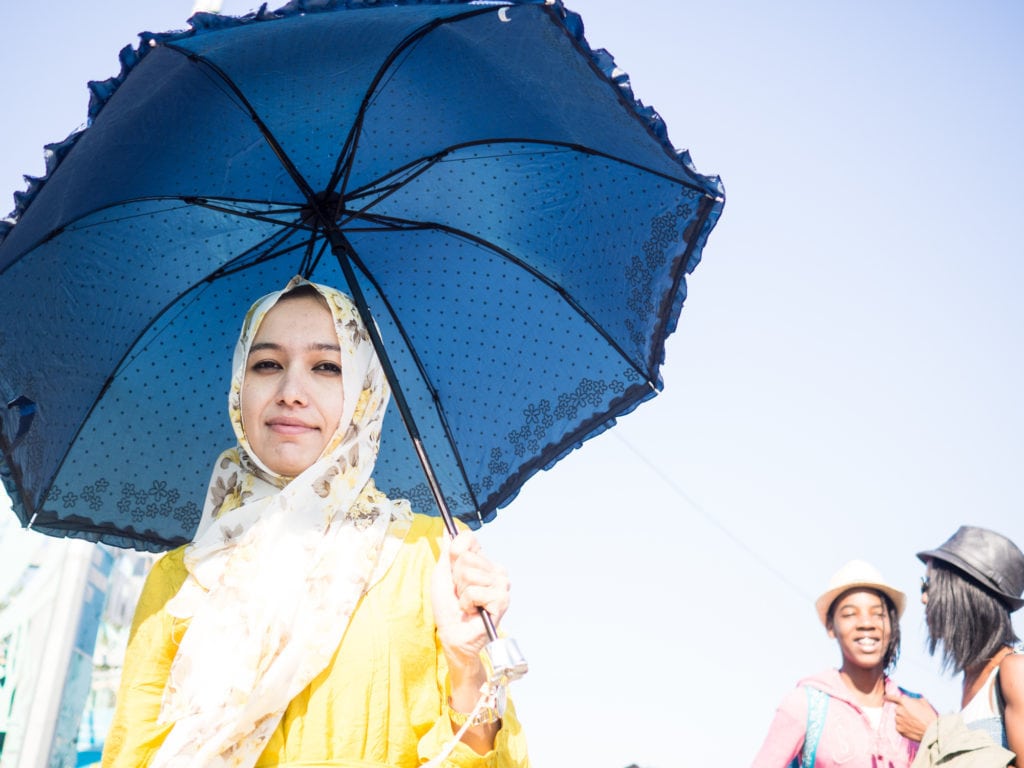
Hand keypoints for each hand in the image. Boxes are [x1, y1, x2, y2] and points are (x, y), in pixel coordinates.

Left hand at [431, 530, 510, 670]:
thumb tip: (446, 529)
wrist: (453, 635)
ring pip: (470, 574)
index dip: (454, 555)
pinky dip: (467, 603)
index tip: (453, 572)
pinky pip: (475, 591)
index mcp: (483, 561)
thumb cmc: (448, 608)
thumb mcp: (442, 575)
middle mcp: (496, 570)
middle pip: (467, 557)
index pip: (469, 538)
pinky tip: (473, 611)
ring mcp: (502, 584)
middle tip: (460, 593)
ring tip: (466, 603)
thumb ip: (448, 552)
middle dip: (456, 578)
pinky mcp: (502, 599)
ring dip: (462, 592)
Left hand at [885, 691, 937, 742]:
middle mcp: (898, 710)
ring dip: (903, 719)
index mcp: (903, 701)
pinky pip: (899, 726)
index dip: (888, 697)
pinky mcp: (899, 729)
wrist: (931, 731)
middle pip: (898, 709)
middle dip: (904, 711)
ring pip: (898, 718)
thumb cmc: (929, 716)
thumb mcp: (923, 702)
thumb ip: (914, 699)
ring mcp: (898, 720)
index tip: (885, 698)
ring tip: (914, 723)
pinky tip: (912, 728)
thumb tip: (911, 699)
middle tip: (913, 716)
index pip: (892, 697)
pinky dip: (904, 727)